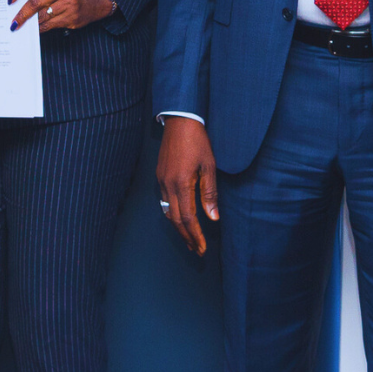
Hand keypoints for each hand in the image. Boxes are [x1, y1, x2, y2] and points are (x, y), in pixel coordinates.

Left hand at [8, 0, 114, 32]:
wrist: (95, 0)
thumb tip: (19, 1)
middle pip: (36, 2)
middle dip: (21, 14)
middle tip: (13, 22)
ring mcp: (69, 5)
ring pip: (42, 16)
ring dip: (30, 23)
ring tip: (20, 26)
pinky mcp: (71, 18)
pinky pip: (50, 25)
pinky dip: (40, 28)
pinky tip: (34, 29)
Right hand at [157, 116, 219, 255]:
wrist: (180, 121)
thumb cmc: (198, 141)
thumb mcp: (209, 166)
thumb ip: (210, 193)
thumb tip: (213, 218)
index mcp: (181, 183)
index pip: (188, 217)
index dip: (195, 235)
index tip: (202, 248)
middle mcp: (167, 184)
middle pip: (175, 219)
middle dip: (187, 237)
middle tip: (197, 250)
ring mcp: (161, 180)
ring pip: (168, 212)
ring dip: (179, 228)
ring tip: (190, 239)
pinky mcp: (159, 175)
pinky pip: (164, 201)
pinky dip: (173, 214)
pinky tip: (181, 218)